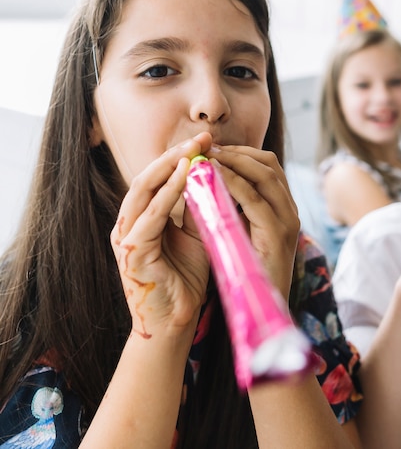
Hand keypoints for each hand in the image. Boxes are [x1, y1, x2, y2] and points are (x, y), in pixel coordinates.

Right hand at [111, 134, 211, 340]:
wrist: (176, 320)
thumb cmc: (186, 277)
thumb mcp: (196, 233)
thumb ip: (199, 206)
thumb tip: (218, 174)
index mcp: (142, 217)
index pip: (158, 178)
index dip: (181, 156)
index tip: (207, 140)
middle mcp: (129, 223)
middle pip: (148, 177)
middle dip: (176, 154)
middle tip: (202, 136)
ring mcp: (126, 237)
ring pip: (144, 190)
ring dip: (170, 166)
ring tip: (194, 149)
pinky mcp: (132, 253)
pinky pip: (150, 216)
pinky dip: (168, 193)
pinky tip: (187, 176)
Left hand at [206, 145, 300, 299]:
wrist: (262, 310)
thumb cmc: (246, 273)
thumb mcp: (240, 234)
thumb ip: (231, 209)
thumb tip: (204, 183)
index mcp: (282, 207)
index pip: (267, 165)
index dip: (240, 151)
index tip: (213, 147)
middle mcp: (290, 210)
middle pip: (268, 163)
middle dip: (237, 151)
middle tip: (208, 147)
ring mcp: (287, 221)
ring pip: (265, 175)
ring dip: (234, 162)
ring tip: (207, 158)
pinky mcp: (278, 236)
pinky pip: (255, 201)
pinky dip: (234, 185)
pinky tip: (214, 180)